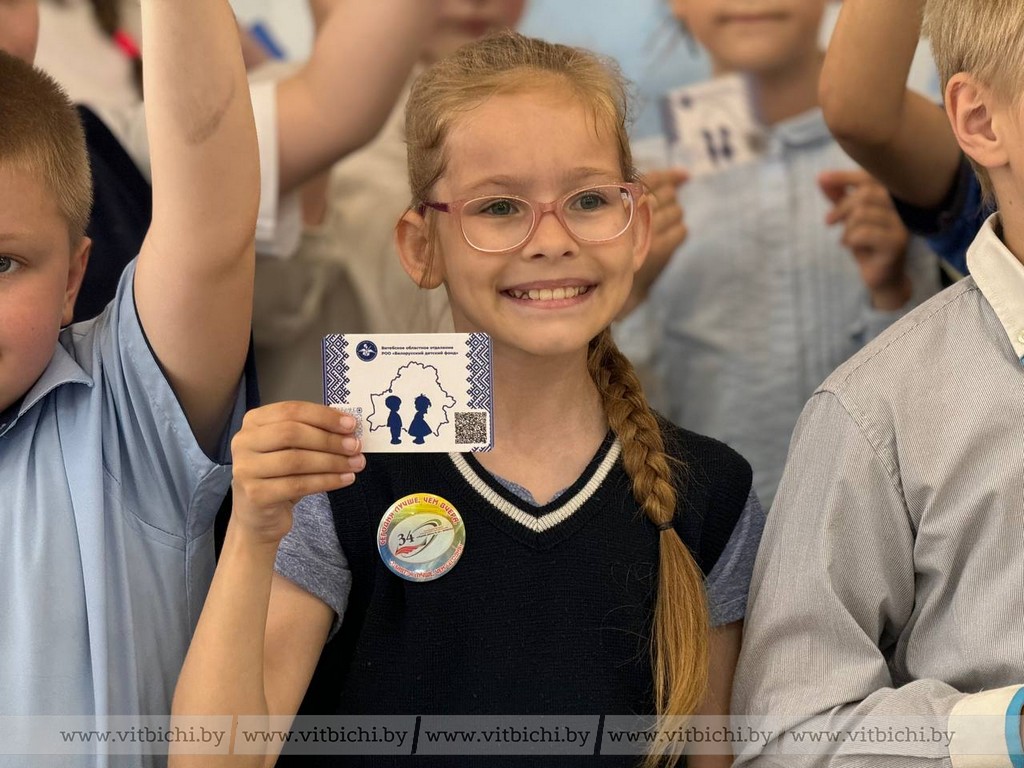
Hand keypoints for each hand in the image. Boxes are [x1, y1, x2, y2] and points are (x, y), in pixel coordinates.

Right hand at [229, 402, 365, 544]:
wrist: (258, 516)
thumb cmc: (278, 475)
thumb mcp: (291, 448)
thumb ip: (313, 433)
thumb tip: (348, 427)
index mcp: (254, 422)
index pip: (291, 410)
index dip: (324, 416)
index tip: (351, 424)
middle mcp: (244, 442)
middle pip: (292, 433)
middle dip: (329, 439)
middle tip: (355, 446)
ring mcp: (246, 469)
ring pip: (296, 460)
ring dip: (332, 461)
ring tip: (356, 464)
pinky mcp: (255, 495)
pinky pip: (298, 485)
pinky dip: (327, 481)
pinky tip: (345, 479)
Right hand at [621, 168, 687, 316]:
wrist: (609, 279)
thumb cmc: (611, 240)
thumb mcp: (614, 212)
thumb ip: (637, 193)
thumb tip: (682, 175)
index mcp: (620, 201)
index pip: (652, 181)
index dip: (670, 177)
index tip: (685, 176)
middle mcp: (634, 214)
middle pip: (666, 196)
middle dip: (669, 198)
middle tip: (662, 206)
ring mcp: (649, 232)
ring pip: (676, 212)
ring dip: (674, 213)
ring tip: (663, 221)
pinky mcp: (660, 250)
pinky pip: (681, 231)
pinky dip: (678, 230)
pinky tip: (669, 234)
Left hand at [820, 169, 912, 310]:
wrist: (881, 277)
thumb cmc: (866, 244)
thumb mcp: (849, 218)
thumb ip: (839, 197)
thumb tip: (821, 177)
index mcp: (892, 197)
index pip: (869, 177)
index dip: (844, 176)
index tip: (821, 178)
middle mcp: (902, 208)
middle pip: (866, 194)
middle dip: (841, 207)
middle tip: (828, 221)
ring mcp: (902, 225)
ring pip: (863, 213)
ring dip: (847, 228)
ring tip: (847, 239)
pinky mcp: (897, 243)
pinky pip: (864, 233)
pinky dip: (851, 239)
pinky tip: (851, 246)